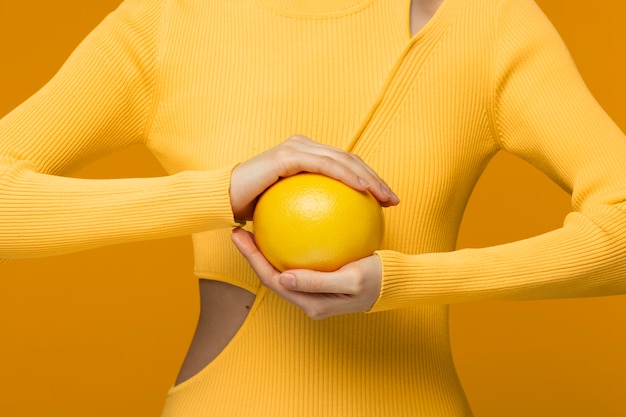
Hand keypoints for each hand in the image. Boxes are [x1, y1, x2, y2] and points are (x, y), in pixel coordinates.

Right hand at [230, 135, 398, 219]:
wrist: (224, 200)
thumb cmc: (254, 211)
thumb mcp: (288, 215)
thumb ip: (309, 215)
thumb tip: (334, 234)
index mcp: (305, 157)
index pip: (343, 166)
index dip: (368, 180)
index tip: (385, 202)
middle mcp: (304, 146)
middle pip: (349, 159)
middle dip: (375, 178)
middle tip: (393, 200)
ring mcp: (297, 147)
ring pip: (343, 159)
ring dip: (369, 177)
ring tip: (385, 197)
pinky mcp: (290, 154)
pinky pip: (327, 165)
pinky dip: (348, 176)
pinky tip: (364, 192)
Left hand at [230, 228, 381, 319]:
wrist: (395, 281)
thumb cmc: (376, 279)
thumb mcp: (350, 281)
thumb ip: (317, 282)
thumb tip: (284, 278)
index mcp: (310, 302)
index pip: (272, 280)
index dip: (252, 259)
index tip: (239, 234)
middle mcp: (307, 297)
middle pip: (271, 274)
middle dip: (252, 254)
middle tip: (238, 228)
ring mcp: (312, 288)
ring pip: (282, 268)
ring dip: (266, 250)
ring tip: (254, 227)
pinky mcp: (320, 277)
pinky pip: (298, 260)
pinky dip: (288, 245)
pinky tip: (287, 224)